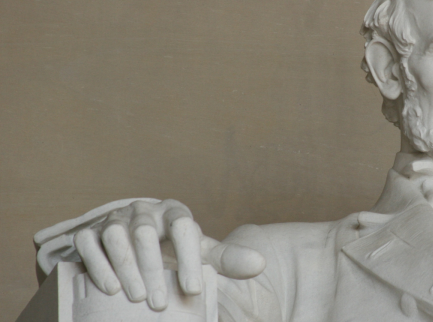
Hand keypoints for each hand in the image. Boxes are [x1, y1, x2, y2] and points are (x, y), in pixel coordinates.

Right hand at [73, 199, 265, 310]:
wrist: (134, 243)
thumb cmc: (173, 249)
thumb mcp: (200, 252)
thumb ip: (227, 258)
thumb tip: (260, 264)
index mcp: (173, 212)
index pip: (184, 226)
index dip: (189, 257)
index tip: (192, 289)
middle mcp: (144, 211)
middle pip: (147, 233)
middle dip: (153, 269)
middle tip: (159, 303)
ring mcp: (115, 220)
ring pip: (116, 235)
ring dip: (125, 267)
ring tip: (137, 297)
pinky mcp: (90, 232)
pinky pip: (89, 242)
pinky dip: (98, 264)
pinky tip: (110, 288)